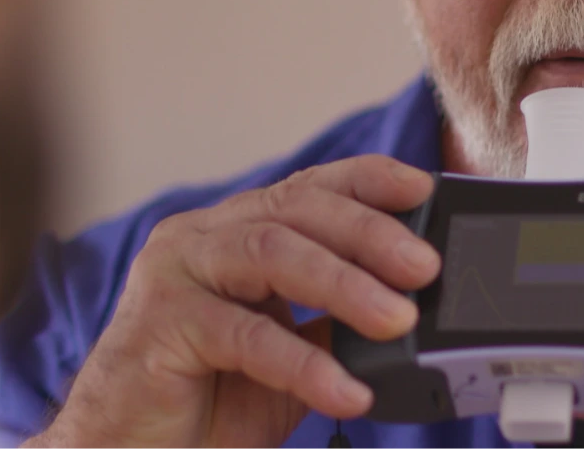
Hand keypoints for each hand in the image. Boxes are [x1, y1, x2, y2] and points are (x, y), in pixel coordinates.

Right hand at [30, 155, 439, 448]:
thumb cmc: (204, 403)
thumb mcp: (288, 357)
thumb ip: (333, 325)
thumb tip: (411, 305)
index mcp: (229, 233)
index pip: (303, 188)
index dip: (364, 180)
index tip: (422, 187)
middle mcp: (198, 239)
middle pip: (291, 211)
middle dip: (366, 233)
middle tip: (424, 266)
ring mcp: (173, 275)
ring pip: (268, 253)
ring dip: (343, 284)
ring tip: (398, 319)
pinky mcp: (160, 326)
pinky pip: (244, 336)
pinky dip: (304, 364)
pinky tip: (347, 392)